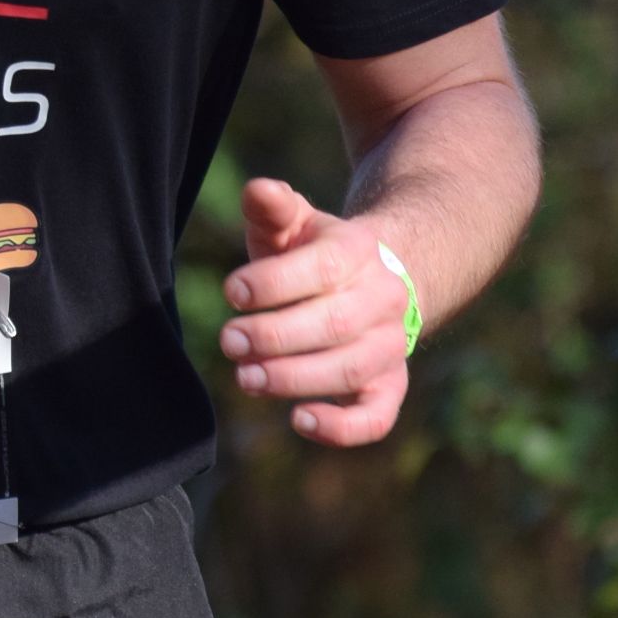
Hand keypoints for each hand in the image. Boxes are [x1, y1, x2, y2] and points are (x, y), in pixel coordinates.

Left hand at [220, 176, 408, 445]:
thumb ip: (273, 206)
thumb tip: (258, 190)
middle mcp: (381, 300)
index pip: (320, 268)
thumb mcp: (294, 222)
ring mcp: (389, 346)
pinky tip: (299, 420)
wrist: (378, 280)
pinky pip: (377, 416)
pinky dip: (342, 428)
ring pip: (350, 369)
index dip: (273, 282)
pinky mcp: (388, 386)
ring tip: (246, 379)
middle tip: (229, 341)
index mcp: (357, 252)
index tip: (231, 291)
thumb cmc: (315, 252)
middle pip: (333, 324)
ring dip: (295, 378)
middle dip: (275, 336)